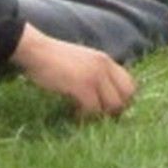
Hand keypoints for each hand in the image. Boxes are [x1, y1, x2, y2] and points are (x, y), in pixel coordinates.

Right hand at [9, 25, 134, 117]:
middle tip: (98, 115)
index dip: (123, 100)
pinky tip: (74, 113)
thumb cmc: (54, 58)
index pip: (130, 84)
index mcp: (106, 60)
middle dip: (114, 111)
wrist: (37, 51)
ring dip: (99, 115)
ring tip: (83, 114)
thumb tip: (104, 97)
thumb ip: (96, 73)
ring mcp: (94, 76)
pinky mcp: (82, 86)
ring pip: (112, 106)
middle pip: (126, 97)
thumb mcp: (82, 61)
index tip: (109, 108)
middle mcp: (104, 67)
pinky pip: (93, 110)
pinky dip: (85, 116)